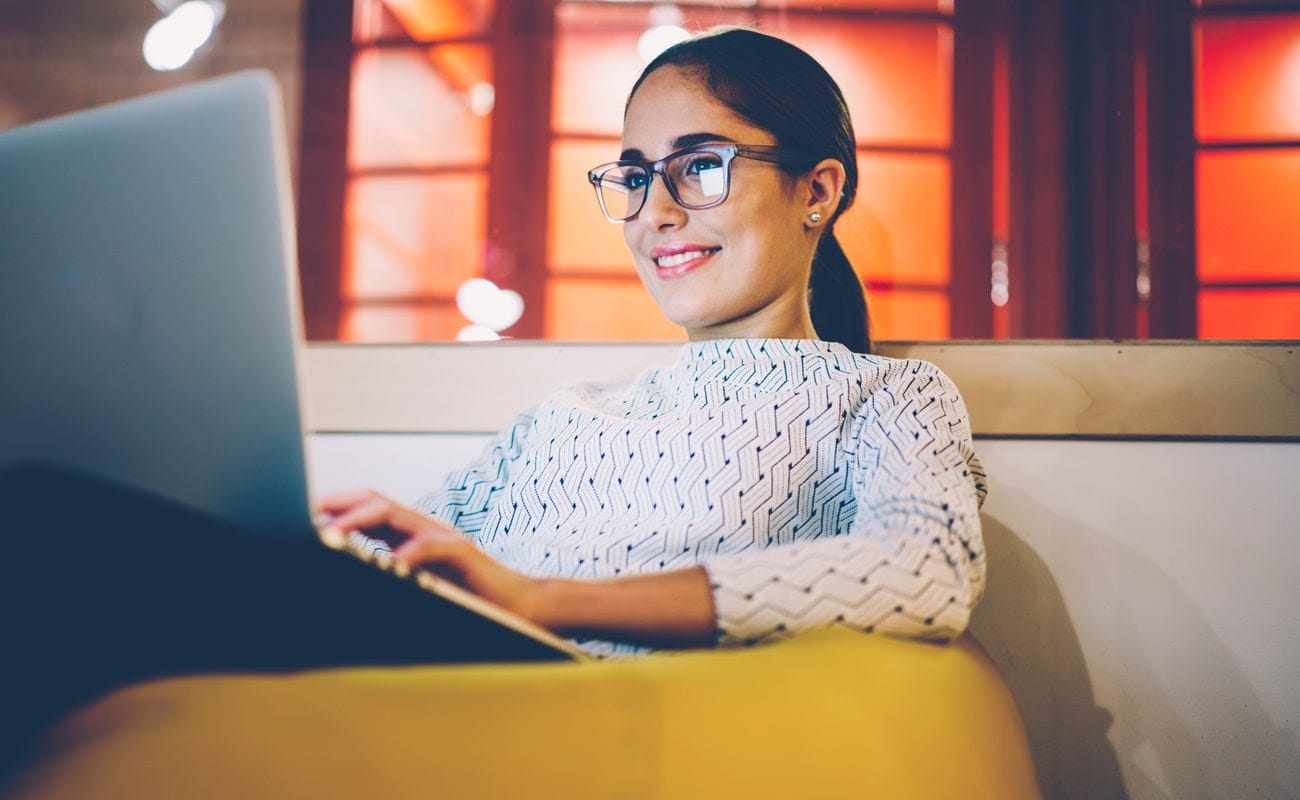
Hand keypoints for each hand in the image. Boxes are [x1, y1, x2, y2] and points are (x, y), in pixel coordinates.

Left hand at [314, 489, 545, 624]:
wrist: (518, 607)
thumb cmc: (468, 599)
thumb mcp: (420, 585)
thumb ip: (391, 577)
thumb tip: (349, 581)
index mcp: (410, 535)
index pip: (368, 509)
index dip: (335, 507)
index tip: (303, 517)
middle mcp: (424, 528)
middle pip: (376, 501)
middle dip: (340, 505)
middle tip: (308, 517)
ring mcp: (443, 537)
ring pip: (397, 514)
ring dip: (362, 521)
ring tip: (335, 533)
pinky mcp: (462, 553)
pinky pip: (429, 548)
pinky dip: (407, 554)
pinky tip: (390, 564)